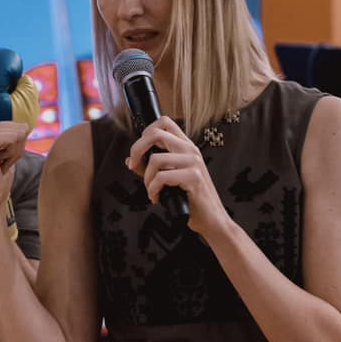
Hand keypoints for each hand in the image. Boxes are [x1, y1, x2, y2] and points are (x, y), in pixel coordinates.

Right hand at [0, 120, 29, 212]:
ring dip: (14, 153)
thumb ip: (17, 134)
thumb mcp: (13, 149)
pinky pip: (13, 139)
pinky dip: (11, 155)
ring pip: (18, 134)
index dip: (18, 145)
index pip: (20, 126)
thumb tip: (27, 124)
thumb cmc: (1, 175)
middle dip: (17, 149)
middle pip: (20, 128)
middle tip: (2, 162)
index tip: (4, 158)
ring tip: (0, 163)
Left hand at [127, 116, 230, 240]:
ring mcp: (193, 162)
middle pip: (156, 134)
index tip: (139, 151)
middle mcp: (190, 150)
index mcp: (185, 146)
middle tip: (134, 166)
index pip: (164, 122)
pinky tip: (157, 198)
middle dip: (137, 150)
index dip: (146, 132)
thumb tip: (129, 160)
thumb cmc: (189, 199)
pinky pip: (162, 177)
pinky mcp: (194, 177)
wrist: (210, 219)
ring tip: (152, 191)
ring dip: (147, 179)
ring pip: (156, 159)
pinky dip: (153, 190)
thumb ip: (149, 168)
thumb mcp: (168, 179)